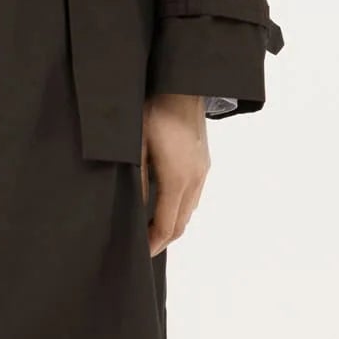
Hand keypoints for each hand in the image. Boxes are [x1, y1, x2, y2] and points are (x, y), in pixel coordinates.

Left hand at [141, 92, 210, 255]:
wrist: (182, 84)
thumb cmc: (153, 110)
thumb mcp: (135, 145)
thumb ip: (137, 181)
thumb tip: (134, 210)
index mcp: (178, 179)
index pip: (167, 226)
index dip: (154, 244)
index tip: (140, 254)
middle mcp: (196, 179)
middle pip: (181, 224)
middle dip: (163, 239)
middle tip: (142, 246)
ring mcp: (203, 171)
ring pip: (189, 210)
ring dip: (171, 223)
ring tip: (149, 227)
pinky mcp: (204, 162)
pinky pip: (194, 195)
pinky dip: (179, 208)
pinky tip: (163, 203)